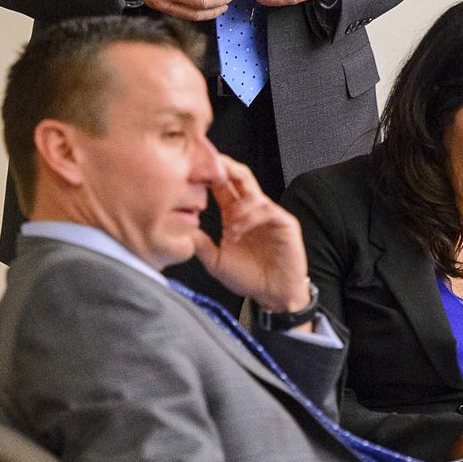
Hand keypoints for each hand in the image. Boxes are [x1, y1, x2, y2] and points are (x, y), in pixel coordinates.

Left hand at [193, 157, 310, 312]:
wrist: (273, 296)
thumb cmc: (249, 278)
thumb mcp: (215, 261)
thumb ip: (200, 244)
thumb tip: (177, 228)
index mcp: (234, 214)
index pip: (222, 185)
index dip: (209, 175)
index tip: (192, 170)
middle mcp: (251, 210)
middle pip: (240, 177)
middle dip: (226, 168)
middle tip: (210, 165)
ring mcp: (269, 215)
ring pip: (253, 193)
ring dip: (237, 208)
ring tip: (230, 230)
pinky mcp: (284, 223)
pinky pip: (267, 210)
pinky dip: (250, 217)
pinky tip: (239, 231)